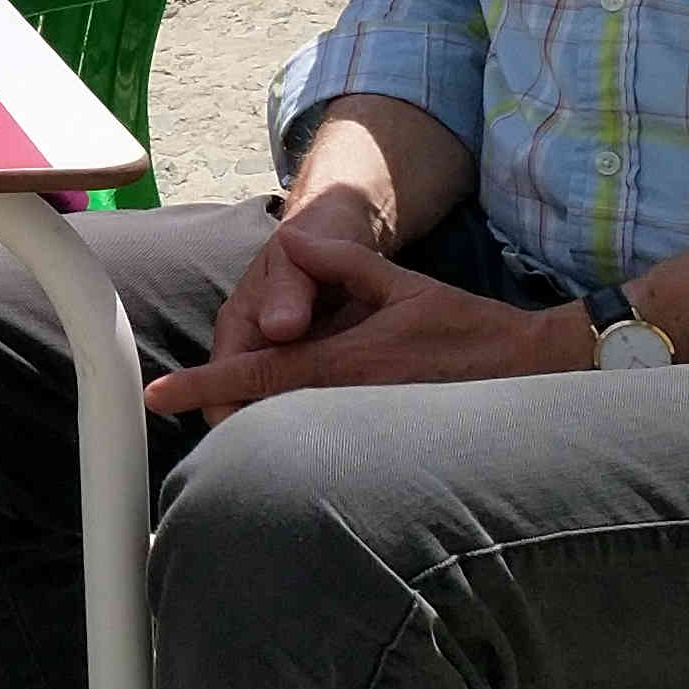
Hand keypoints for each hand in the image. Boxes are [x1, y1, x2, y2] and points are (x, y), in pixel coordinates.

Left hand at [148, 220, 587, 418]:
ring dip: (250, 423)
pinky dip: (288, 431)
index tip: (159, 394)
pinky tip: (279, 425)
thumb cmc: (468, 329)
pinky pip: (318, 441)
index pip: (257, 373)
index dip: (203, 383)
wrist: (529, 374)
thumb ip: (344, 264)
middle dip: (219, 410)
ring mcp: (362, 429)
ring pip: (285, 431)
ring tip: (221, 410)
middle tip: (185, 401)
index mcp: (344, 362)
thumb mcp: (403, 284)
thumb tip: (295, 244)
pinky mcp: (378, 444)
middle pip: (259, 415)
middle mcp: (347, 402)